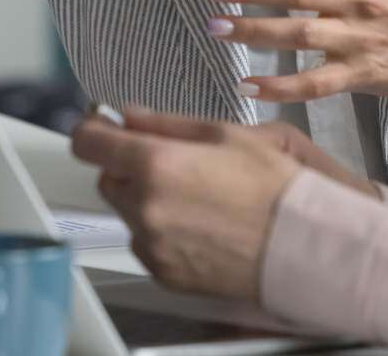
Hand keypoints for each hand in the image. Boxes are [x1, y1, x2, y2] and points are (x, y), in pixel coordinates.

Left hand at [69, 108, 305, 301]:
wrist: (299, 244)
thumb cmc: (272, 186)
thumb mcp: (224, 135)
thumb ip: (166, 124)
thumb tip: (128, 115)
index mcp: (155, 164)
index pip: (88, 143)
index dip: (93, 130)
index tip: (102, 127)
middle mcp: (143, 207)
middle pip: (107, 179)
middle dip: (128, 166)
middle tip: (171, 163)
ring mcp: (151, 244)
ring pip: (128, 212)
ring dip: (146, 201)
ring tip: (196, 198)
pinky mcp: (162, 272)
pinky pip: (147, 244)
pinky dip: (161, 233)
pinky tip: (199, 226)